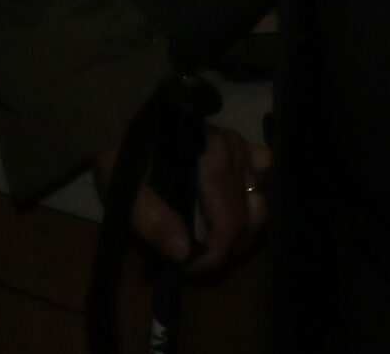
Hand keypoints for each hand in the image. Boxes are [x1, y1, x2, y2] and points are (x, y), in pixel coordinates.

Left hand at [96, 126, 271, 274]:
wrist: (126, 119)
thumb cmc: (124, 155)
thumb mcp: (125, 188)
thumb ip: (151, 220)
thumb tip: (184, 253)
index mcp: (211, 158)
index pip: (228, 225)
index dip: (212, 258)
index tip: (185, 269)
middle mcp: (235, 151)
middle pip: (247, 221)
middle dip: (222, 251)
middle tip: (191, 261)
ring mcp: (244, 148)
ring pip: (260, 207)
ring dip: (239, 234)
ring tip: (209, 244)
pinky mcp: (246, 148)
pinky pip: (265, 180)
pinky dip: (254, 203)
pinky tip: (232, 215)